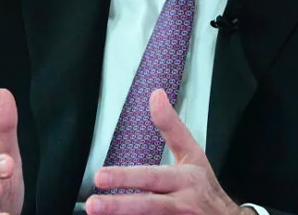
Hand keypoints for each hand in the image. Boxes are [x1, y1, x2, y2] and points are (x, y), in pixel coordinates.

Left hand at [86, 89, 249, 214]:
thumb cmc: (204, 186)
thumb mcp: (192, 153)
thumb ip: (171, 126)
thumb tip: (156, 95)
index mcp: (185, 179)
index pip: (152, 176)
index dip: (126, 177)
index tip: (100, 176)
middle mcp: (182, 204)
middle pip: (148, 206)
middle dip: (119, 206)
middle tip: (93, 205)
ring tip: (97, 213)